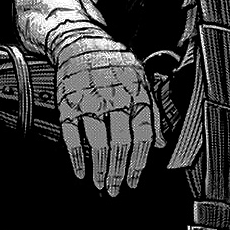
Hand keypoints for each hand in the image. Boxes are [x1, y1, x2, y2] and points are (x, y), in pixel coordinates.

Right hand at [48, 23, 167, 195]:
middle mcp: (114, 99)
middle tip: (117, 189)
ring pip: (98, 143)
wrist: (79, 40)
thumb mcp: (142, 79)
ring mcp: (89, 102)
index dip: (140, 162)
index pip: (143, 136)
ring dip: (100, 169)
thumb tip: (162, 143)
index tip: (135, 180)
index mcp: (135, 94)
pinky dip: (76, 156)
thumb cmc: (113, 61)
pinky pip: (72, 134)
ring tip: (101, 184)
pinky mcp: (67, 103)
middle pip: (121, 144)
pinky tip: (80, 170)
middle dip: (119, 172)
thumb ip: (153, 112)